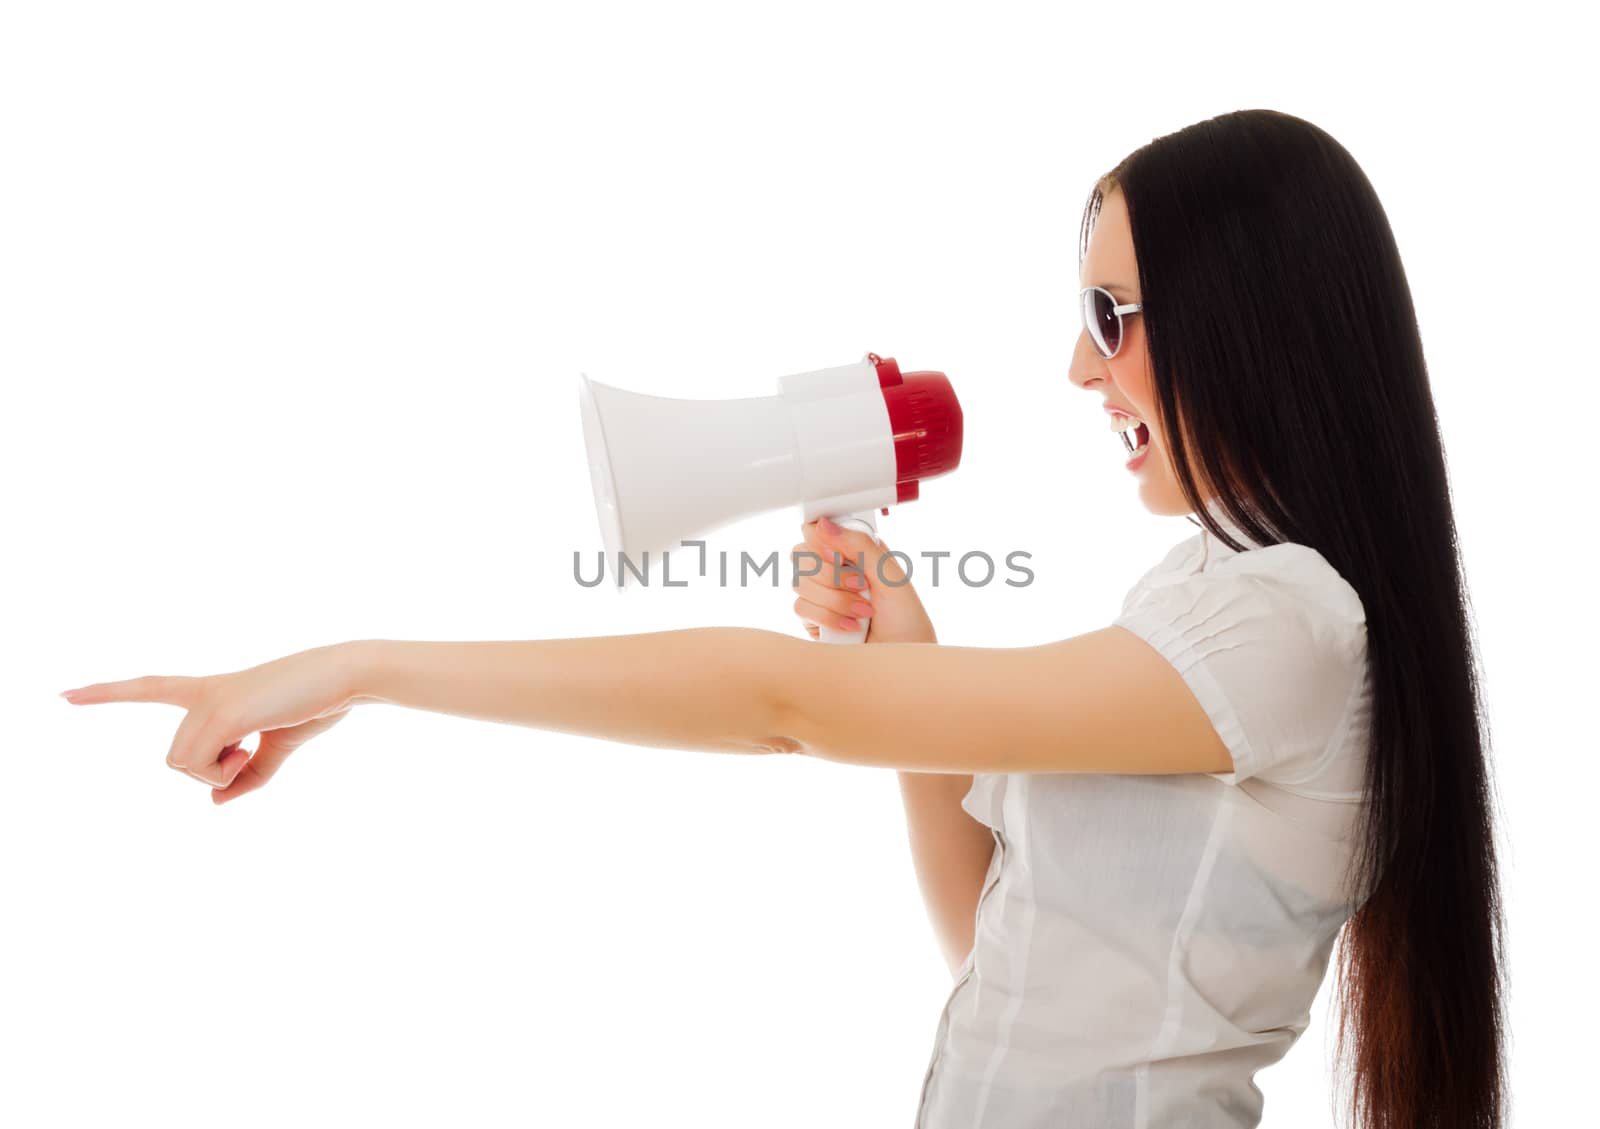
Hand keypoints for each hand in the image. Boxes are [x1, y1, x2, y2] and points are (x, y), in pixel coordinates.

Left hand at [59, 642, 359, 803]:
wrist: (344, 678)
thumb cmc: (316, 704)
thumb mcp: (279, 746)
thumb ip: (247, 775)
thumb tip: (215, 801)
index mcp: (214, 692)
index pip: (150, 687)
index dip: (107, 692)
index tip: (64, 696)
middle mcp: (203, 693)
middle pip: (176, 758)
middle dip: (212, 771)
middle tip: (250, 753)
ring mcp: (209, 701)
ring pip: (181, 764)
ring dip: (219, 771)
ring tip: (254, 746)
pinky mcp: (221, 711)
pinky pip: (200, 764)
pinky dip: (225, 770)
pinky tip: (252, 745)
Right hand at [790, 516, 936, 644]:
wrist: (903, 662)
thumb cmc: (907, 621)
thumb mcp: (891, 575)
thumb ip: (860, 545)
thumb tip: (823, 524)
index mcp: (854, 552)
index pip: (816, 530)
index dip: (820, 539)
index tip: (838, 554)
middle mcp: (834, 571)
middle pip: (801, 554)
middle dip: (832, 573)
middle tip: (860, 586)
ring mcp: (821, 596)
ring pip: (799, 582)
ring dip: (836, 599)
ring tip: (864, 612)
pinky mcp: (813, 620)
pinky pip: (801, 607)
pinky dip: (829, 617)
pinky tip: (852, 627)